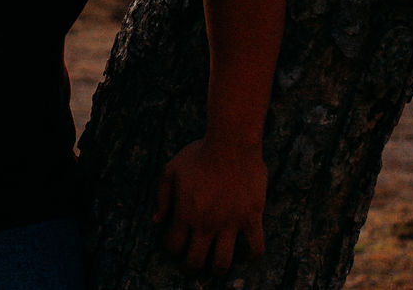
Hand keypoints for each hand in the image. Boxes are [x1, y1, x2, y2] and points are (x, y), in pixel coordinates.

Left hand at [154, 138, 267, 274]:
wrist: (231, 143)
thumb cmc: (199, 153)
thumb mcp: (171, 170)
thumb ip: (162, 197)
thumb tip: (156, 221)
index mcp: (185, 213)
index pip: (174, 246)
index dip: (172, 251)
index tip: (176, 248)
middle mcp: (206, 224)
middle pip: (196, 261)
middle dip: (191, 268)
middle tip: (192, 267)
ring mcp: (230, 223)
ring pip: (223, 262)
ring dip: (218, 270)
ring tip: (217, 268)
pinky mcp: (251, 217)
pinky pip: (256, 246)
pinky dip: (251, 256)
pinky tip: (246, 255)